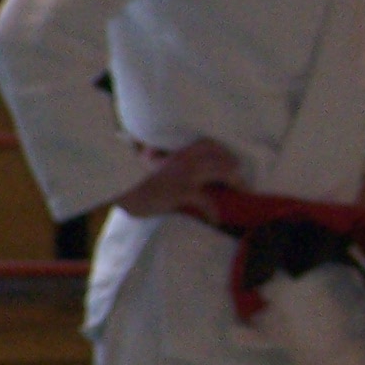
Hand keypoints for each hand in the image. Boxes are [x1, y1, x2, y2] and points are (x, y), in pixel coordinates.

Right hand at [116, 139, 245, 220]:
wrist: (121, 192)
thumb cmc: (136, 183)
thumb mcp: (152, 166)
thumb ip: (165, 161)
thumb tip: (163, 160)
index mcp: (179, 152)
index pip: (209, 144)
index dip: (224, 153)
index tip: (233, 163)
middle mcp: (186, 158)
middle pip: (223, 158)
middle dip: (236, 170)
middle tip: (243, 184)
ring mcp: (186, 173)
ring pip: (223, 172)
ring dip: (235, 183)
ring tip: (240, 194)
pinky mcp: (182, 191)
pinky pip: (207, 201)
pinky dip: (214, 212)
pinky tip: (215, 220)